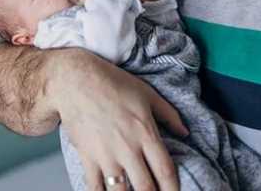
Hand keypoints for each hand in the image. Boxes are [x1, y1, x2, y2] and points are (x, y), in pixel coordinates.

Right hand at [49, 50, 188, 190]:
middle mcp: (127, 148)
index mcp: (146, 133)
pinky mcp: (87, 157)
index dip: (173, 188)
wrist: (75, 81)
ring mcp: (106, 155)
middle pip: (145, 188)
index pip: (165, 171)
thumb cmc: (111, 83)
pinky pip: (95, 187)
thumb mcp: (147, 93)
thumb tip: (185, 132)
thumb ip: (169, 114)